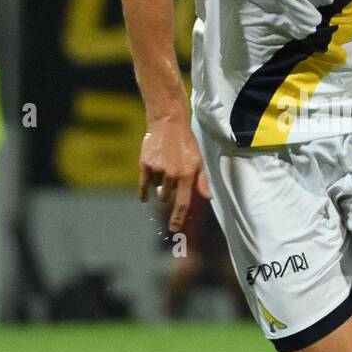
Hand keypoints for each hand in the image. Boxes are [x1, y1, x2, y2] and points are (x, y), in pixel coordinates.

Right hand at [139, 116, 210, 230]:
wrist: (168, 123)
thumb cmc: (186, 143)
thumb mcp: (199, 161)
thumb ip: (202, 181)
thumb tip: (208, 198)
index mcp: (187, 175)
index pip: (182, 203)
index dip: (177, 218)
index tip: (173, 229)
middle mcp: (172, 175)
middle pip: (166, 196)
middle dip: (168, 192)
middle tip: (170, 174)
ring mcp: (157, 170)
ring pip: (156, 188)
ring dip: (159, 184)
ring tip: (163, 165)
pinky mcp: (145, 165)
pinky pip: (143, 185)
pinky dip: (144, 192)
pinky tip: (144, 198)